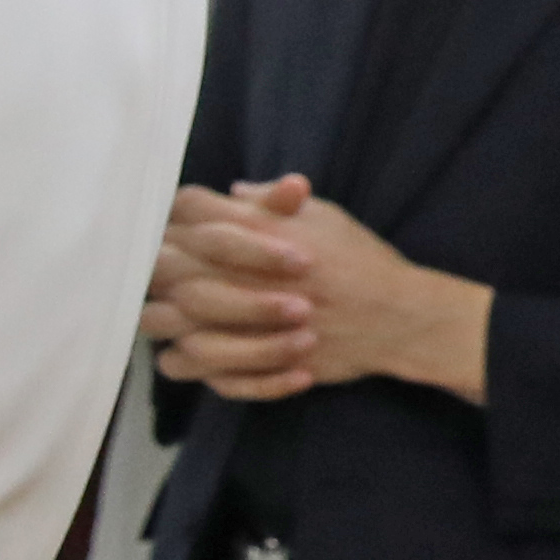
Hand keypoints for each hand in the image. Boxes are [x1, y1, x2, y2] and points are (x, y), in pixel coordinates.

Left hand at [143, 176, 488, 406]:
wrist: (397, 317)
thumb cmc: (360, 262)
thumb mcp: (322, 216)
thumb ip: (272, 202)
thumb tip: (233, 191)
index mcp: (256, 228)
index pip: (187, 208)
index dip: (177, 216)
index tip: (186, 230)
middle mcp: (240, 272)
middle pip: (162, 264)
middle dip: (162, 266)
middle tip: (173, 274)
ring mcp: (239, 320)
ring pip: (164, 320)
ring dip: (169, 316)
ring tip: (186, 315)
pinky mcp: (246, 363)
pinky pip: (190, 368)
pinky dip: (191, 361)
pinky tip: (208, 353)